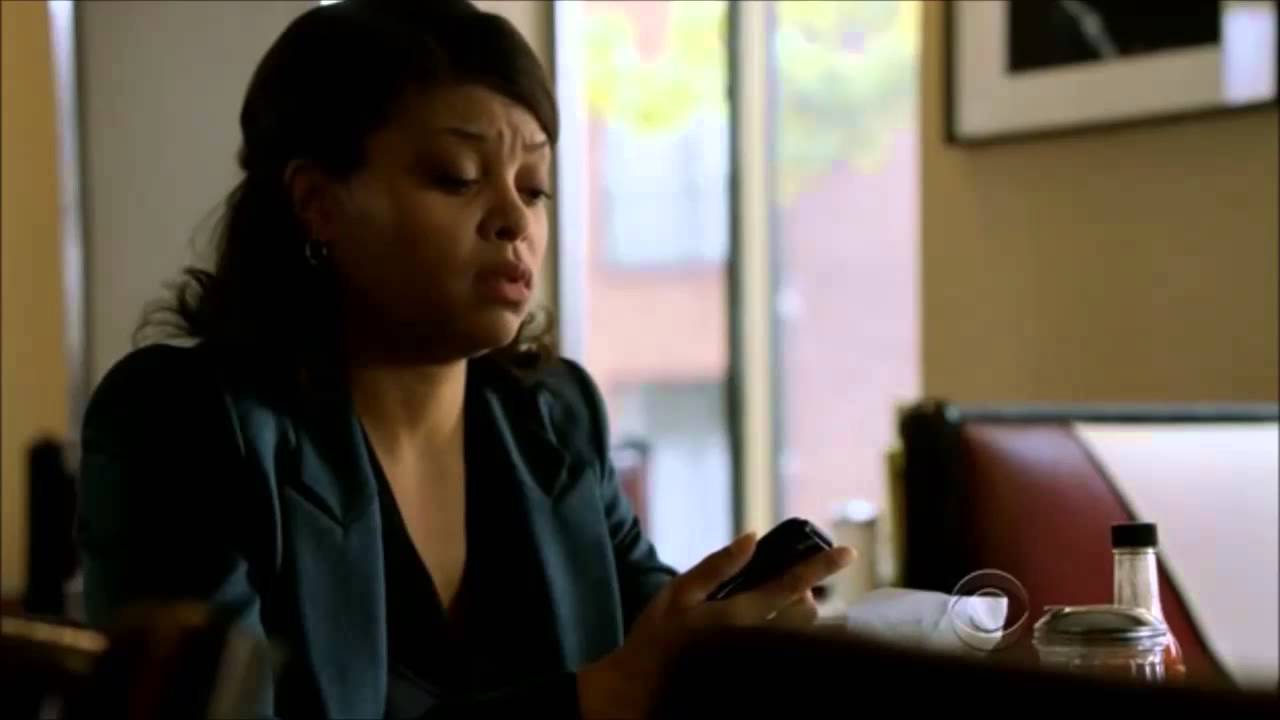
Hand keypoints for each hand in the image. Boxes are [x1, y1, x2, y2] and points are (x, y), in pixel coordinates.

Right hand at [577, 533, 853, 718]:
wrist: (639, 692)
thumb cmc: (656, 640)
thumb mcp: (678, 594)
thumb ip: (717, 566)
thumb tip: (751, 538)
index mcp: (737, 614)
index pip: (791, 584)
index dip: (822, 566)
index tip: (850, 552)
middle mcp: (756, 640)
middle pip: (806, 611)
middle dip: (803, 594)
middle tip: (782, 586)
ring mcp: (759, 662)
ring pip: (802, 634)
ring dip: (797, 617)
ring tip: (769, 612)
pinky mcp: (757, 675)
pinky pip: (790, 653)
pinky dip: (788, 638)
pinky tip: (766, 633)